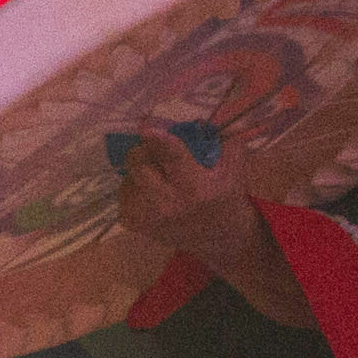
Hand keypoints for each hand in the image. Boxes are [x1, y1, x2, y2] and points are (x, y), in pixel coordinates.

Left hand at [112, 124, 303, 321]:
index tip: (146, 126)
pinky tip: (152, 190)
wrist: (218, 239)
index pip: (172, 158)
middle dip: (144, 149)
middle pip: (139, 162)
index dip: (158, 140)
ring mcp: (147, 215)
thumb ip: (229, 141)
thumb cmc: (225, 197)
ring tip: (160, 175)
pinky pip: (123, 191)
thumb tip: (225, 118)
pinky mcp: (133, 223)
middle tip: (154, 146)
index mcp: (196, 187)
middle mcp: (168, 202)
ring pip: (129, 175)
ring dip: (141, 168)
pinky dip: (134, 185)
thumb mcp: (233, 169)